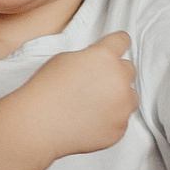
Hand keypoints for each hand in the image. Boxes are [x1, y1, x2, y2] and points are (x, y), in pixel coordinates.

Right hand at [12, 31, 137, 158]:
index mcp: (104, 57)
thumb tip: (101, 63)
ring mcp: (122, 106)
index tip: (114, 49)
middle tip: (95, 83)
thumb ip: (91, 57)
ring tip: (93, 104)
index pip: (122, 41)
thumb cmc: (46, 91)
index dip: (116, 45)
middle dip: (115, 73)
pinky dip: (111, 119)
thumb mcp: (65, 59)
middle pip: (129, 70)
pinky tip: (90, 120)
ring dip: (118, 97)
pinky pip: (122, 119)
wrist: (39, 125)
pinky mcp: (120, 128)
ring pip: (130, 96)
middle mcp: (119, 80)